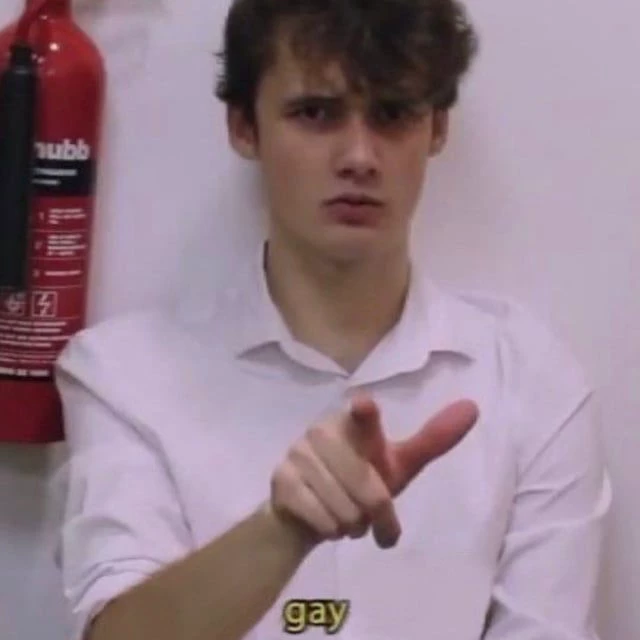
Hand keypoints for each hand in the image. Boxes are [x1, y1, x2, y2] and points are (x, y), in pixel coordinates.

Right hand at [270, 393, 477, 548]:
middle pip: (369, 491)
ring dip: (353, 526)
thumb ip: (432, 439)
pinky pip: (321, 521)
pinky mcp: (281, 480)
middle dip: (376, 515)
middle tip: (369, 515)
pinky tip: (324, 520)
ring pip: (345, 511)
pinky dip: (330, 531)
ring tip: (344, 515)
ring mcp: (298, 454)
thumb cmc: (358, 480)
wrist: (307, 511)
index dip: (365, 414)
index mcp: (354, 424)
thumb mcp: (397, 464)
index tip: (364, 406)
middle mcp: (322, 431)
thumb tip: (474, 407)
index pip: (364, 419)